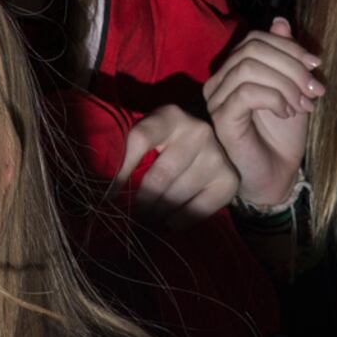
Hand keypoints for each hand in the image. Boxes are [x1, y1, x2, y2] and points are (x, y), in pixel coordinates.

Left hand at [117, 104, 241, 221]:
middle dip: (142, 202)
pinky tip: (170, 221)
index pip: (140, 139)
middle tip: (131, 216)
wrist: (214, 137)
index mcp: (170, 116)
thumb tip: (107, 191)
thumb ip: (130, 151)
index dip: (122, 170)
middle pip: (160, 176)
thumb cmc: (169, 140)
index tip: (109, 195)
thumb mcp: (151, 134)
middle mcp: (198, 132)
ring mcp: (216, 155)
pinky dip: (180, 220)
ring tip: (148, 220)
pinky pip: (198, 209)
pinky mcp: (229, 178)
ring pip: (177, 195)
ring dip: (158, 214)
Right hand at [204, 21, 323, 212]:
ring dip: (286, 83)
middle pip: (253, 49)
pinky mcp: (221, 119)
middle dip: (291, 65)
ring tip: (303, 104)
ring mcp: (216, 101)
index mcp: (233, 71)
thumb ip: (285, 58)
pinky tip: (287, 113)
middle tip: (314, 89)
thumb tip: (280, 20)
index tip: (316, 67)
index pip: (255, 39)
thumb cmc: (282, 137)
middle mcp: (218, 82)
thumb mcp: (292, 90)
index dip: (289, 47)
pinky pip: (246, 92)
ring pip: (249, 68)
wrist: (277, 177)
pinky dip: (274, 98)